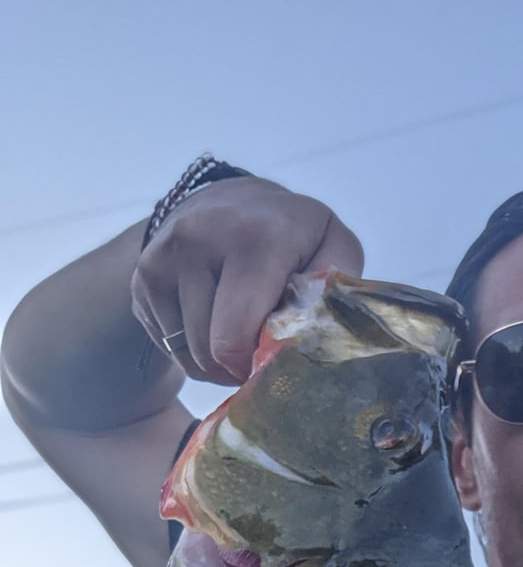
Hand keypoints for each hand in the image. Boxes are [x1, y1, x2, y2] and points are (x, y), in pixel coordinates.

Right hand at [131, 177, 364, 384]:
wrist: (236, 199)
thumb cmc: (294, 234)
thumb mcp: (332, 245)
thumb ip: (335, 285)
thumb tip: (318, 330)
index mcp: (252, 238)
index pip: (234, 337)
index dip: (253, 365)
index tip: (271, 358)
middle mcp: (198, 240)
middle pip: (208, 351)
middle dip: (236, 366)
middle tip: (258, 352)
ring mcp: (162, 256)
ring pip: (186, 353)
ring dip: (215, 363)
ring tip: (239, 337)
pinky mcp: (143, 275)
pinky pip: (167, 343)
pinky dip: (192, 349)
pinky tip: (214, 322)